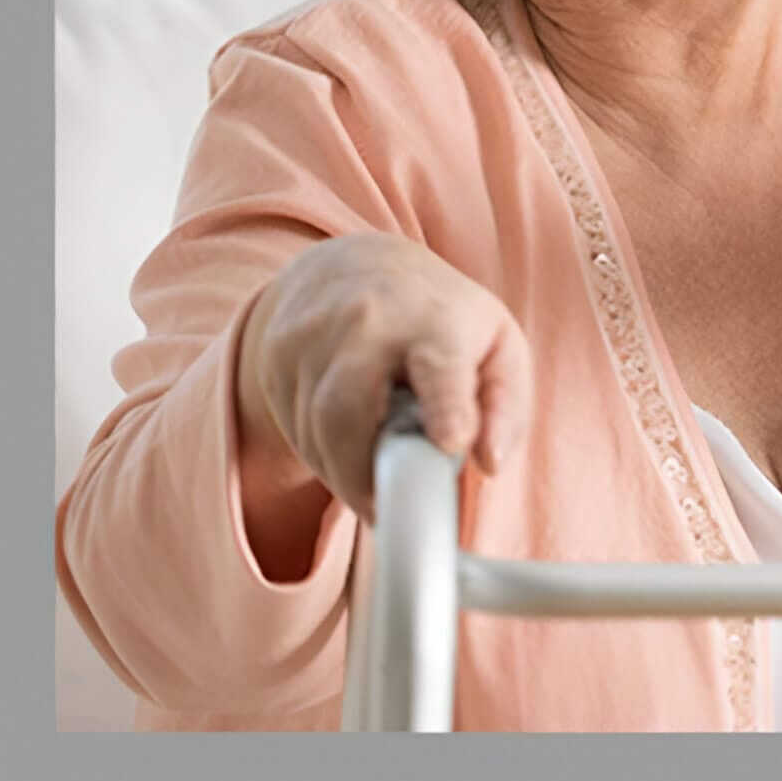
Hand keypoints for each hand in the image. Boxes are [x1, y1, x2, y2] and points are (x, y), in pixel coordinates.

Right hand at [239, 232, 531, 522]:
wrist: (354, 267)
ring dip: (345, 474)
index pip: (440, 365)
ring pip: (315, 433)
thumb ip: (505, 407)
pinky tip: (348, 451)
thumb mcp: (497, 346)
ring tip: (377, 483)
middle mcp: (368, 323)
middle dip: (364, 475)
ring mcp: (313, 338)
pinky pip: (294, 431)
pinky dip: (323, 458)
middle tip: (390, 513)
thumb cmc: (441, 319)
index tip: (450, 443)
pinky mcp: (276, 359)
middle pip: (348, 411)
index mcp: (437, 322)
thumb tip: (490, 463)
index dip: (445, 406)